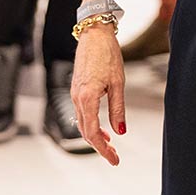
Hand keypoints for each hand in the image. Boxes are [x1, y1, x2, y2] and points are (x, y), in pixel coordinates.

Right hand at [72, 25, 126, 166]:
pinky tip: (102, 126)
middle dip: (99, 146)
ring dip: (95, 136)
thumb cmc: (108, 54)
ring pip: (82, 123)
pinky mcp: (76, 89)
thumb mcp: (118, 83)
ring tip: (110, 144)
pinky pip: (82, 113)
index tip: (114, 160)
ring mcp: (75, 94)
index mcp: (87, 98)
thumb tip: (121, 131)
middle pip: (85, 132)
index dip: (103, 150)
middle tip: (114, 156)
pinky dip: (91, 124)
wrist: (94, 35)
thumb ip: (118, 108)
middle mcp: (77, 98)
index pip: (93, 133)